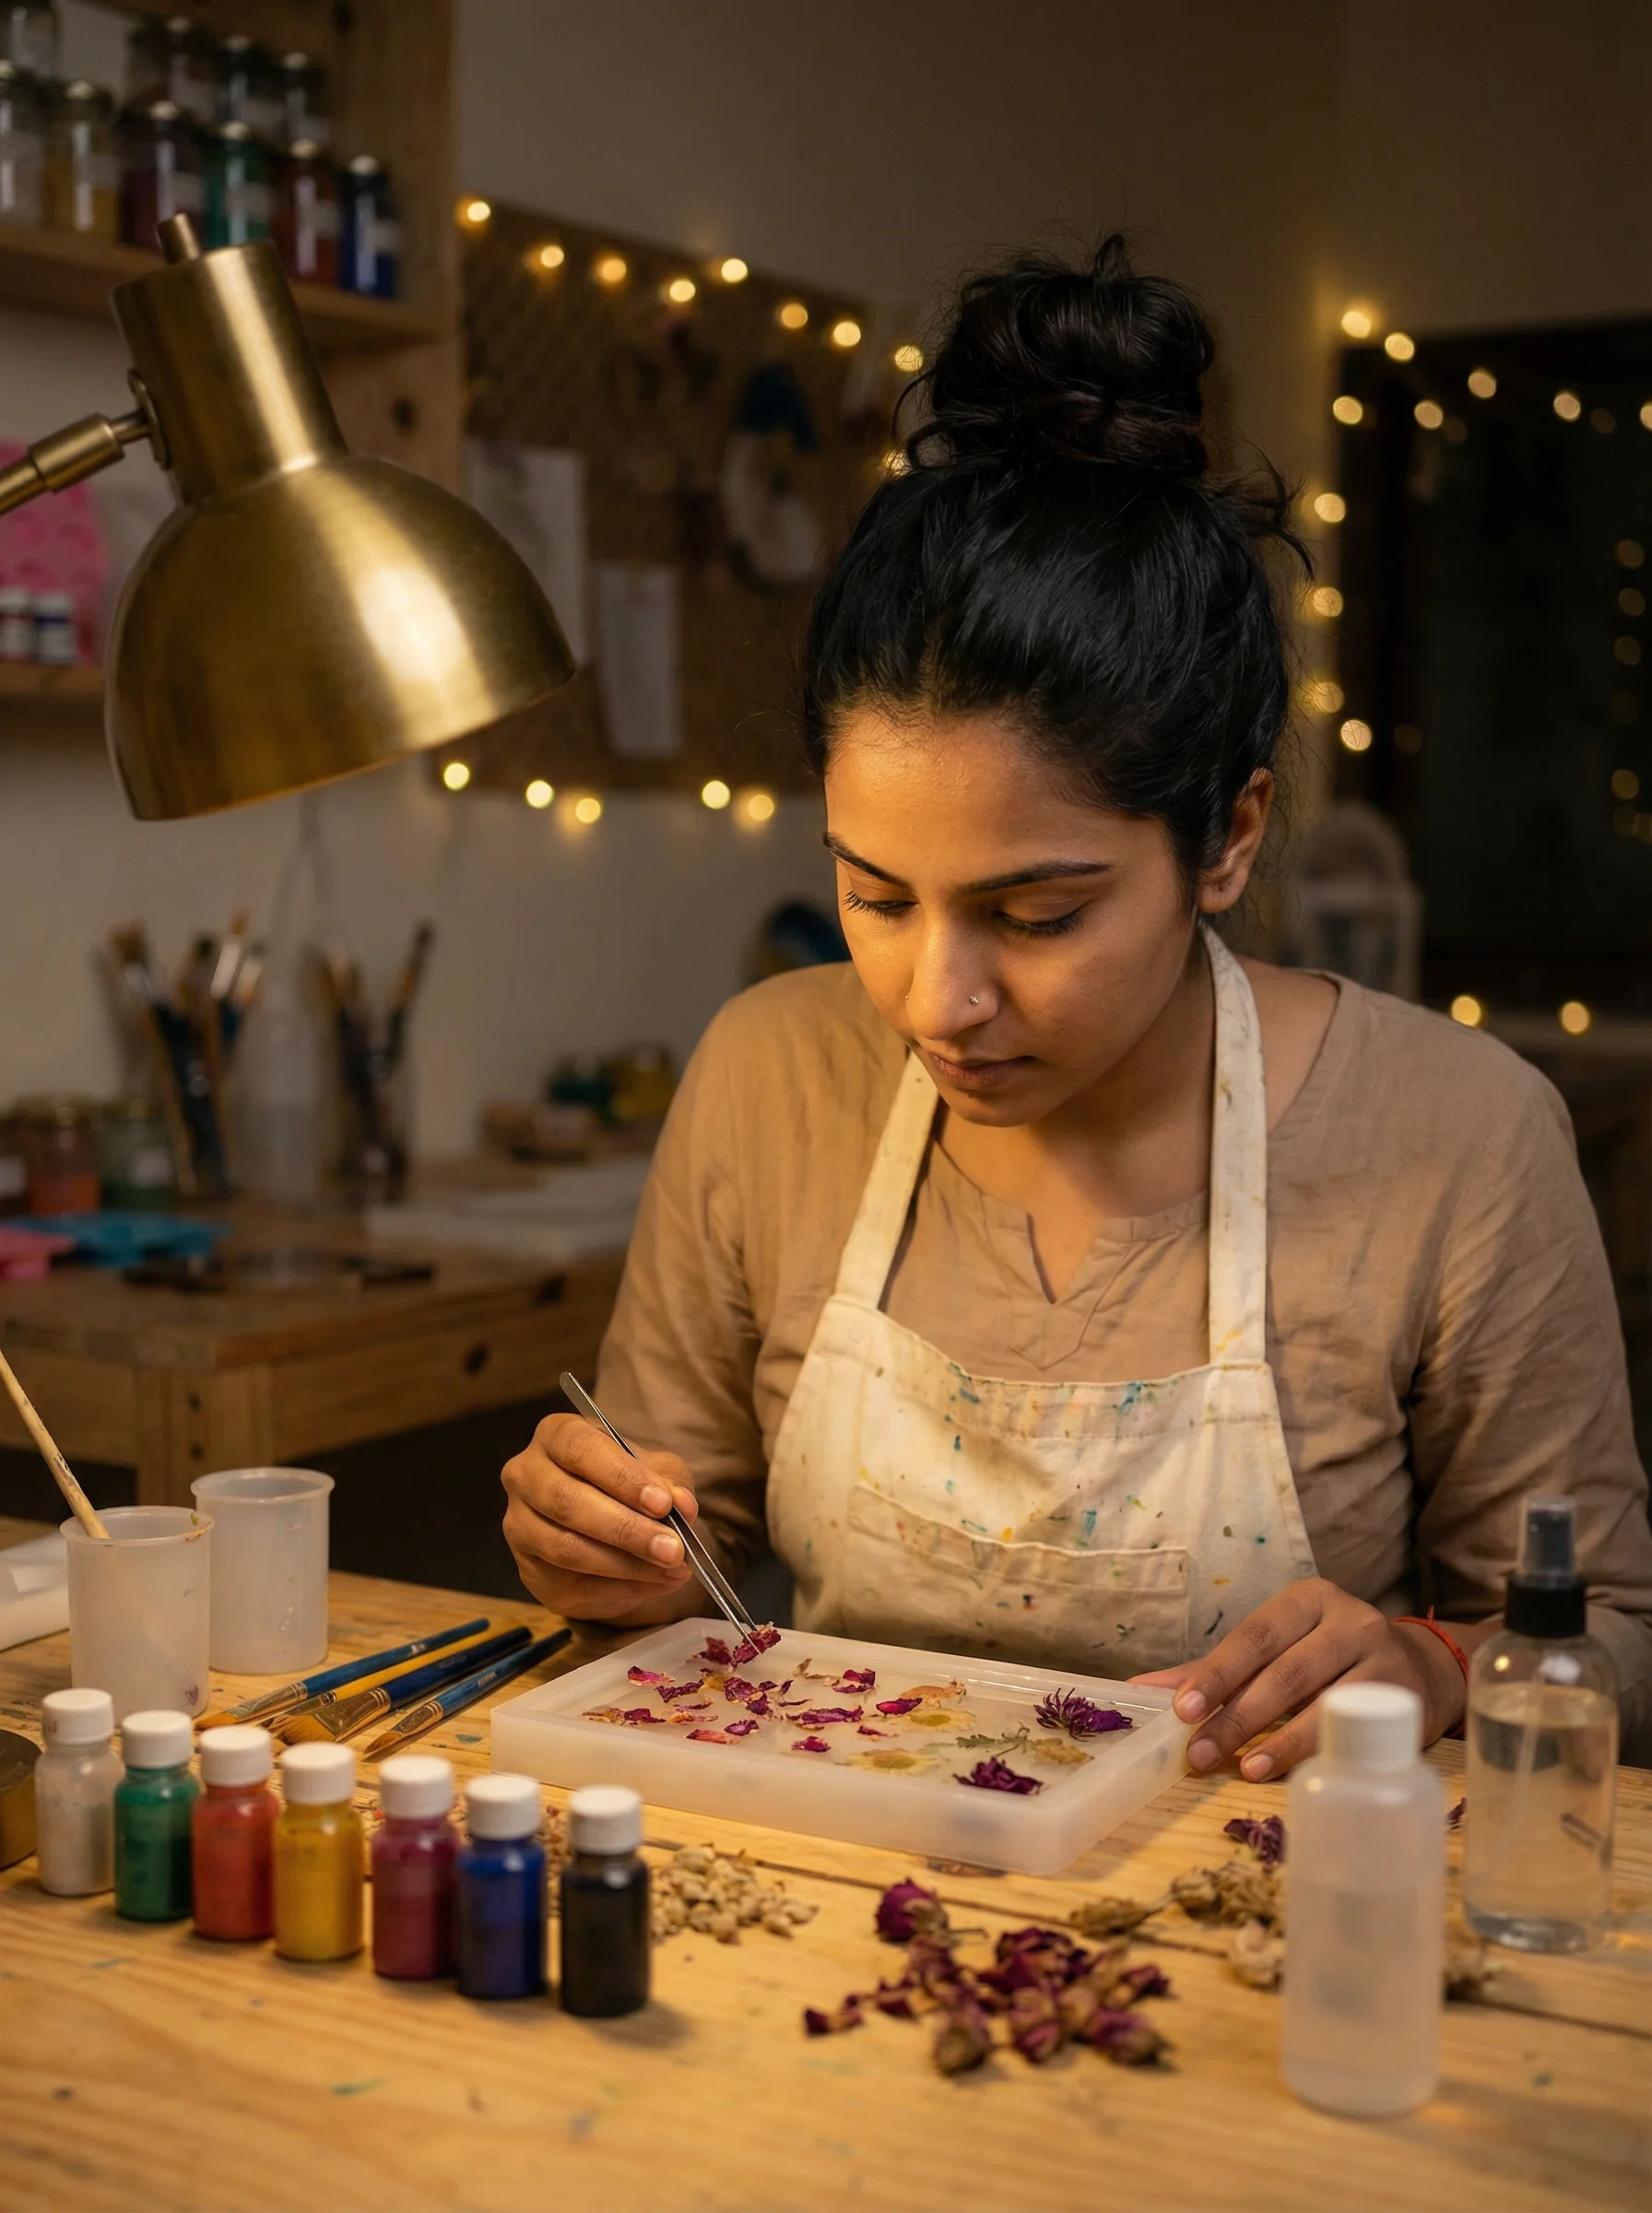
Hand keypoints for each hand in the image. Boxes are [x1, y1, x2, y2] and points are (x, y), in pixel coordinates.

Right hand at [502, 1411, 700, 1624]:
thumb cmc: (629, 1486)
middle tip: (673, 1548)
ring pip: (567, 1549)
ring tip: (673, 1569)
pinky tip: (658, 1583)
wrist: (610, 1530)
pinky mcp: (530, 1572)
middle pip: (567, 1502)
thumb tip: (682, 1505)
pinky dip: (623, 1588)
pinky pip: (573, 1584)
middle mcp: (525, 1476)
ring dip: (627, 1564)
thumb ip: (670, 1483)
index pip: (579, 1449)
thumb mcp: (657, 1472)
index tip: (662, 1503)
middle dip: (626, 1528)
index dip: (621, 1477)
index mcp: (555, 1436)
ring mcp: (519, 1527)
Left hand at [1130, 1577, 1467, 1780]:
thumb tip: (1142, 1689)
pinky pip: (1354, 1729)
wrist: (1424, 1670)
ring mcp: (1382, 1658)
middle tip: (1200, 1751)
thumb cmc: (1332, 1660)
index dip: (1218, 1672)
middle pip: (1285, 1671)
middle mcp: (1348, 1619)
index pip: (1256, 1635)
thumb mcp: (1280, 1650)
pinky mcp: (1405, 1699)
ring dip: (1278, 1740)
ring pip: (1322, 1702)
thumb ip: (1217, 1669)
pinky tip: (1291, 1772)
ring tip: (1244, 1767)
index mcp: (1308, 1599)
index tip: (1182, 1709)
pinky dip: (1318, 1752)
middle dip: (1238, 1714)